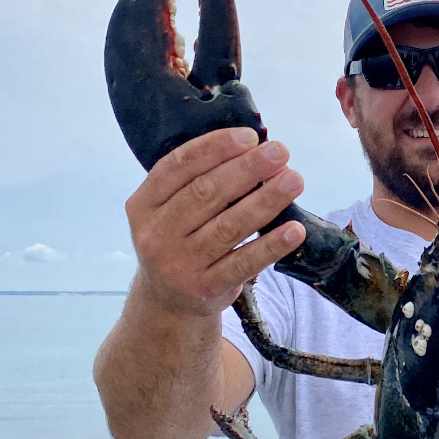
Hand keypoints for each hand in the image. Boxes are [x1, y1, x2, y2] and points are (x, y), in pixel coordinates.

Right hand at [124, 128, 305, 316]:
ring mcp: (180, 264)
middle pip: (206, 193)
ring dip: (266, 200)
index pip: (178, 166)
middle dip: (247, 169)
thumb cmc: (179, 240)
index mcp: (143, 204)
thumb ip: (196, 181)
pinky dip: (271, 245)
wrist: (168, 302)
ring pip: (229, 226)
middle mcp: (156, 234)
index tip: (250, 136)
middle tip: (281, 152)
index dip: (215, 148)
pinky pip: (244, 263)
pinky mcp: (206, 288)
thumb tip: (252, 148)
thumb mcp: (168, 210)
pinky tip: (295, 229)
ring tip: (294, 180)